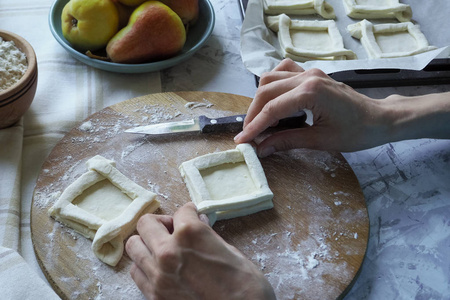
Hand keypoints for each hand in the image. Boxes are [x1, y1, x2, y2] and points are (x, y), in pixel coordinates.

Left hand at [126, 203, 275, 299]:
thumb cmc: (245, 288)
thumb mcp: (232, 253)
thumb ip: (209, 236)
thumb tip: (200, 224)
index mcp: (191, 235)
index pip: (181, 212)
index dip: (190, 213)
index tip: (192, 215)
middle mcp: (169, 250)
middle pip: (146, 223)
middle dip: (161, 223)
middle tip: (174, 230)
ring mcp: (158, 274)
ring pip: (134, 245)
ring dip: (148, 242)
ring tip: (164, 248)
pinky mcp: (154, 295)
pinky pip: (136, 271)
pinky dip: (144, 265)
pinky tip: (160, 267)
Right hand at [234, 58, 388, 154]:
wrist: (380, 118)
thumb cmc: (357, 131)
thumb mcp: (320, 140)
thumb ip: (287, 141)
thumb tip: (261, 148)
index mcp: (311, 92)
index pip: (272, 109)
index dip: (254, 127)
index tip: (242, 141)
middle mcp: (307, 77)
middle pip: (266, 91)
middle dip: (253, 114)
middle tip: (249, 135)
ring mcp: (310, 72)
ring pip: (271, 78)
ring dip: (260, 99)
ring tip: (259, 121)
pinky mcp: (312, 74)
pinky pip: (283, 71)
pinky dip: (272, 84)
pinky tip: (273, 99)